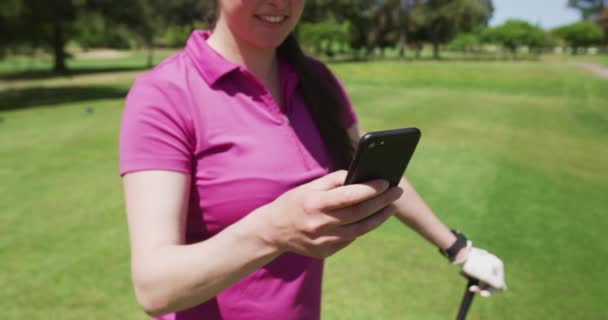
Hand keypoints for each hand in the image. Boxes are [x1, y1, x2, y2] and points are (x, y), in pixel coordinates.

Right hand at [259, 170, 402, 258]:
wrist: (273, 231)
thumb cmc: (294, 203)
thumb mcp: (309, 187)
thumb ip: (334, 181)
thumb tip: (361, 176)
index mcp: (314, 204)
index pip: (349, 196)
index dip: (370, 189)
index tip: (387, 182)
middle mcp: (319, 224)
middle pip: (359, 213)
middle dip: (381, 201)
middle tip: (397, 192)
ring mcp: (322, 241)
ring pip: (359, 230)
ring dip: (379, 217)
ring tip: (390, 206)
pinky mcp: (325, 252)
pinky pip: (350, 238)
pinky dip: (363, 227)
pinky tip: (372, 218)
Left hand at [455, 244, 506, 296]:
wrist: (458, 252)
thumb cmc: (473, 265)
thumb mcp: (487, 277)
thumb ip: (497, 284)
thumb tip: (504, 289)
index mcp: (498, 265)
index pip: (498, 284)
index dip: (490, 290)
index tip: (481, 293)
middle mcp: (493, 262)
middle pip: (489, 280)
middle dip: (480, 286)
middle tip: (471, 289)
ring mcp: (484, 260)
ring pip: (481, 277)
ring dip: (473, 280)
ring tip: (464, 275)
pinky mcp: (475, 260)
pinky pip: (474, 272)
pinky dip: (469, 274)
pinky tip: (462, 272)